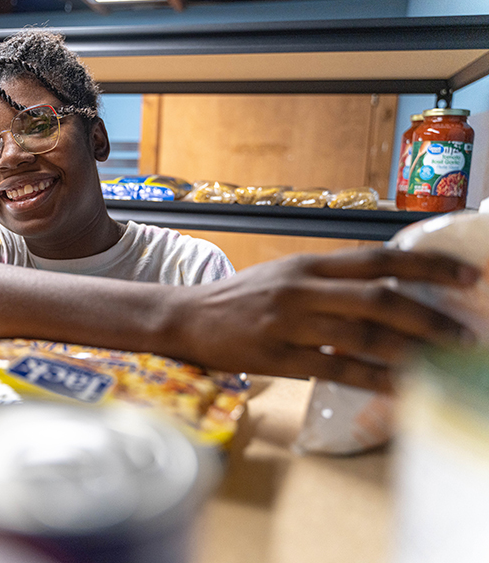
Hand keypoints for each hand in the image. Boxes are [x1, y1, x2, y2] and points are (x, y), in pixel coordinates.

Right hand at [169, 248, 480, 390]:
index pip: (379, 259)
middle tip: (466, 333)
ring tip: (443, 361)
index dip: (428, 265)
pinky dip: (372, 379)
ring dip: (409, 350)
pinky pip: (333, 368)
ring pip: (361, 335)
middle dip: (430, 316)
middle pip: (378, 298)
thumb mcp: (285, 275)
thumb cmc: (240, 297)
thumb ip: (330, 281)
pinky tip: (399, 388)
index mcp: (308, 263)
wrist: (186, 317)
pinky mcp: (275, 356)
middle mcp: (301, 288)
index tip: (469, 276)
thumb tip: (387, 291)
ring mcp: (287, 323)